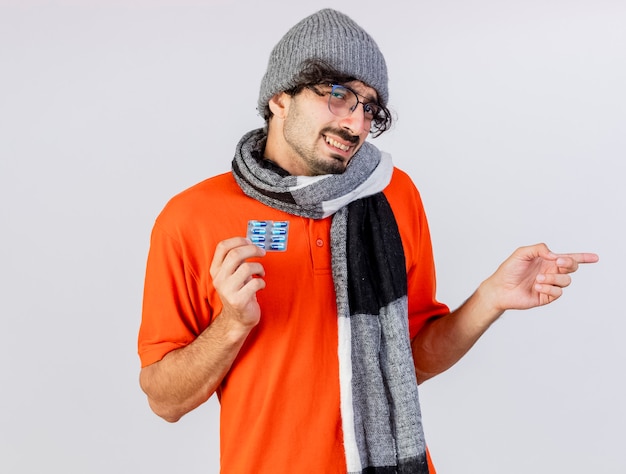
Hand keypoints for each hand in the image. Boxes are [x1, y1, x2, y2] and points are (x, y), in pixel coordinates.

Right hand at [210, 237, 265, 328]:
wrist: (238, 319)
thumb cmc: (239, 292)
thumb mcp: (233, 274)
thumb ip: (237, 260)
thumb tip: (251, 242)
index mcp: (216, 270)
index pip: (222, 247)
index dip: (238, 240)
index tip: (250, 241)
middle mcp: (219, 279)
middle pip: (235, 254)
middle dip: (253, 249)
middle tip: (262, 252)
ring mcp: (228, 290)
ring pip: (247, 267)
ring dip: (260, 268)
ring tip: (261, 273)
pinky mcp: (239, 300)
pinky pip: (255, 283)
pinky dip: (262, 282)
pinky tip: (261, 286)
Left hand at [483, 243, 598, 311]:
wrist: (500, 288)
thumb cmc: (509, 270)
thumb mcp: (522, 253)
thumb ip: (539, 249)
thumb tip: (555, 255)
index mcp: (547, 261)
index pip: (569, 258)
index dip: (583, 257)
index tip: (595, 258)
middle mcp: (551, 272)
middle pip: (572, 267)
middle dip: (569, 263)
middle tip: (557, 262)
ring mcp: (550, 285)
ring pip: (566, 280)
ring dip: (554, 278)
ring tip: (538, 279)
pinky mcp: (547, 297)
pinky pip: (558, 292)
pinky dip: (549, 288)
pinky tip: (538, 286)